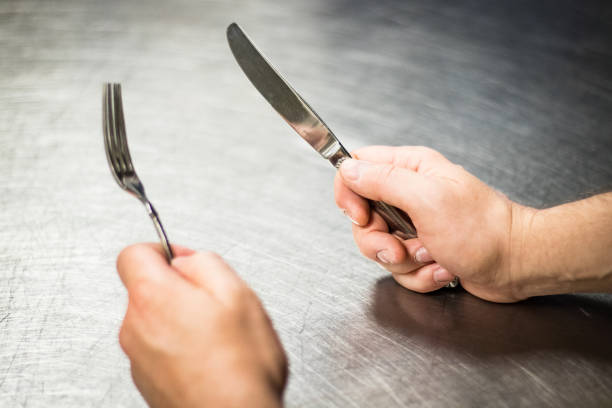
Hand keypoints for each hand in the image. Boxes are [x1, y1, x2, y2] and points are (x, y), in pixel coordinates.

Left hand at [116, 243, 287, 407]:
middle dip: (181, 289)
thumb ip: (206, 263)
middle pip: (148, 289)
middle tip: (216, 303)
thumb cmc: (238, 368)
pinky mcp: (147, 381)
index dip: (163, 250)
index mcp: (154, 298)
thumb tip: (187, 260)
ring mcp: (139, 358)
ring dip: (183, 320)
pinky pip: (160, 348)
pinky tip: (212, 358)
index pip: (134, 254)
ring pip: (156, 320)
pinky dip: (181, 347)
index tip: (185, 260)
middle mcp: (136, 328)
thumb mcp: (238, 294)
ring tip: (218, 336)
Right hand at [334, 146, 531, 302]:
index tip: (362, 218)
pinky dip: (420, 276)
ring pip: (380, 248)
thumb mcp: (427, 199)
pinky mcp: (422, 251)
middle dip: (379, 243)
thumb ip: (383, 181)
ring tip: (435, 257)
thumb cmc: (482, 230)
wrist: (517, 265)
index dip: (349, 194)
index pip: (356, 168)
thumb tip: (348, 168)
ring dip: (406, 262)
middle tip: (403, 249)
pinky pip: (400, 268)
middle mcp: (408, 194)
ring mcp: (414, 225)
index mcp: (409, 169)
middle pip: (363, 218)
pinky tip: (444, 269)